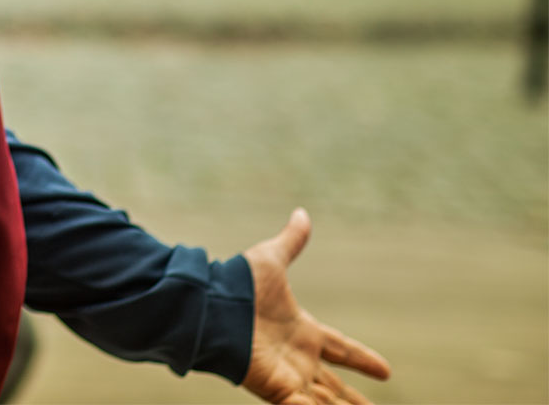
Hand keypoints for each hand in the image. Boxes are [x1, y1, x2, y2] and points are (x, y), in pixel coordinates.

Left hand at [240, 208, 390, 403]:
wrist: (212, 303)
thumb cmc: (238, 283)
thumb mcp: (271, 260)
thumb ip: (290, 242)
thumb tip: (301, 213)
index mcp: (302, 331)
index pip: (341, 348)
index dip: (362, 359)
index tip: (386, 371)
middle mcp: (298, 358)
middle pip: (335, 388)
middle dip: (355, 402)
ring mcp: (288, 377)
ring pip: (326, 403)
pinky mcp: (277, 390)